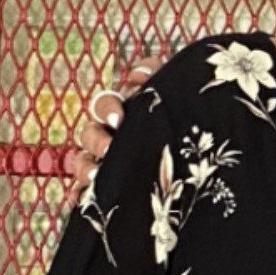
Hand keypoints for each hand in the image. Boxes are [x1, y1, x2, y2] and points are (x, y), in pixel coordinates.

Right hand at [64, 55, 165, 202]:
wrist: (197, 153)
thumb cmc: (179, 115)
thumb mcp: (172, 91)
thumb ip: (156, 73)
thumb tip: (138, 74)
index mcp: (122, 110)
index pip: (104, 103)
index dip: (107, 108)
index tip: (119, 118)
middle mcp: (108, 135)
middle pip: (89, 133)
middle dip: (97, 141)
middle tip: (110, 149)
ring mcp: (104, 160)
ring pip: (83, 162)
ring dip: (85, 168)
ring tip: (96, 177)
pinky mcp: (105, 185)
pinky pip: (85, 192)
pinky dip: (78, 195)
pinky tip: (78, 201)